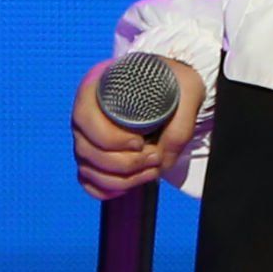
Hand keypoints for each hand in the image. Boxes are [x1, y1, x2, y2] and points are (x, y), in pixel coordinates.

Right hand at [71, 56, 206, 199]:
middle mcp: (85, 113)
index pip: (85, 119)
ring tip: (151, 171)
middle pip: (86, 149)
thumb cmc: (175, 83)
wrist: (173, 85)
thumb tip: (162, 162)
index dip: (111, 138)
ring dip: (120, 179)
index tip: (140, 143)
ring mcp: (86, 137)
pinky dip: (107, 188)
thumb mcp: (187, 92)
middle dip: (123, 163)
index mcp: (96, 87)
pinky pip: (88, 181)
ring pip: (87, 168)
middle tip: (154, 159)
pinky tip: (130, 184)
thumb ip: (179, 126)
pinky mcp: (92, 156)